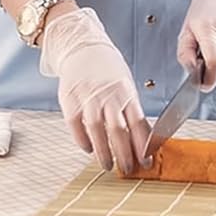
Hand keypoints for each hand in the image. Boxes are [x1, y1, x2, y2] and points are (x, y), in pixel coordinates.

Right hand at [39, 7, 148, 174]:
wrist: (82, 46)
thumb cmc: (107, 68)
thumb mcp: (125, 84)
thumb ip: (131, 109)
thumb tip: (142, 139)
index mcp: (125, 92)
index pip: (138, 123)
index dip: (142, 145)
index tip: (146, 162)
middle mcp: (107, 95)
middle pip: (118, 130)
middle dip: (124, 154)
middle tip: (127, 169)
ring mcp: (87, 96)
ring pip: (96, 129)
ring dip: (103, 151)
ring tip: (107, 165)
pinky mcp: (69, 97)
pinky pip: (75, 123)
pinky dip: (81, 138)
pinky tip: (87, 148)